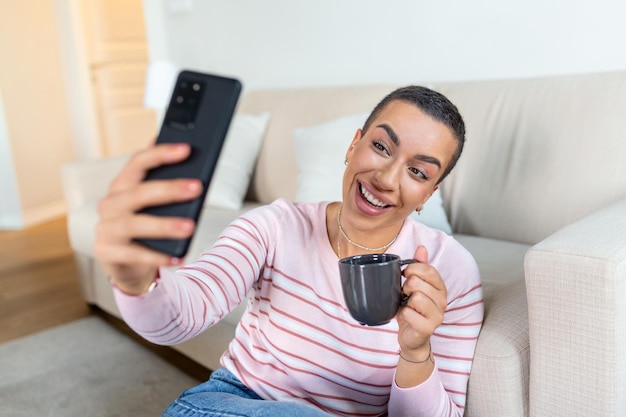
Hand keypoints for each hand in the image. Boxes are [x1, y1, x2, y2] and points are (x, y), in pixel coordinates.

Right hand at [94, 143, 202, 294]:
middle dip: (169, 189)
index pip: (138, 162)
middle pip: (139, 192)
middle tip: (197, 188)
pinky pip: (134, 254)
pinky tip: (179, 256)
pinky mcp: (107, 253)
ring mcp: (106, 229)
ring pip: (135, 224)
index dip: (160, 154)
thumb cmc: (144, 225)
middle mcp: (110, 204)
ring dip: (164, 225)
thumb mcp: (153, 203)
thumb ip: (165, 181)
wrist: (124, 262)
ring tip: (190, 227)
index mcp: (122, 185)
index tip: (186, 149)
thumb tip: (187, 152)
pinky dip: (157, 256)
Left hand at [396, 245, 447, 357]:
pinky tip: (406, 316)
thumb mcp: (415, 285)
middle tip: (405, 294)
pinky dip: (403, 314)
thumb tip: (421, 248)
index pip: (429, 270)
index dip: (412, 269)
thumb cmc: (412, 309)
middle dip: (406, 286)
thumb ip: (419, 267)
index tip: (404, 274)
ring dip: (405, 301)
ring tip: (406, 305)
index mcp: (440, 287)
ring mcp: (437, 315)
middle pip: (418, 282)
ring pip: (416, 297)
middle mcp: (442, 300)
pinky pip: (410, 313)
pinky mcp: (428, 328)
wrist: (411, 336)